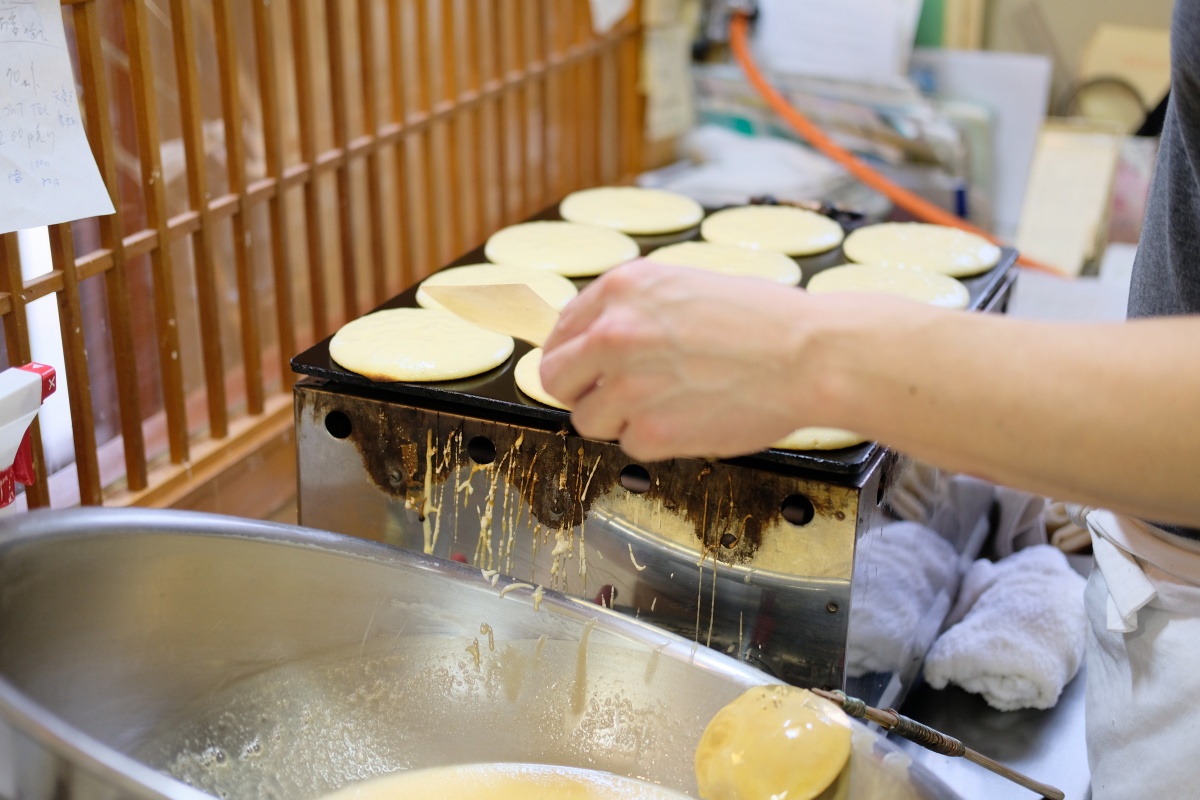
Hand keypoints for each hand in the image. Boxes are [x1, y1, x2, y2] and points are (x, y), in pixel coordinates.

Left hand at [539, 259, 819, 460]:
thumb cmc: (764, 319)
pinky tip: (691, 419)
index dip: (575, 354)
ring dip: (618, 420)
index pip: (562, 331)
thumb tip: (594, 337)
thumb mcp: (686, 285)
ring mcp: (628, 385)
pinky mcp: (650, 431)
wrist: (809, 356)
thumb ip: (634, 308)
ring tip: (665, 406)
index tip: (586, 368)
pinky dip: (655, 441)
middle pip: (556, 378)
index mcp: (622, 289)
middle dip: (581, 390)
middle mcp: (614, 334)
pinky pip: (629, 446)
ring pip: (587, 420)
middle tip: (611, 396)